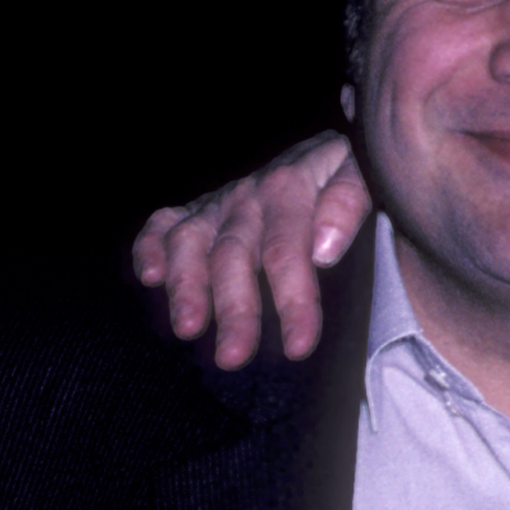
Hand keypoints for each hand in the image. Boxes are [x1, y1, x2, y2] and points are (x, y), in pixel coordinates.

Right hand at [132, 134, 371, 369]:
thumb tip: (324, 248)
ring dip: (185, 286)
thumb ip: (350, 200)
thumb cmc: (345, 174)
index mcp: (288, 189)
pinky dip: (149, 247)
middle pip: (233, 256)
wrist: (321, 153)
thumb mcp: (360, 172)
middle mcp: (246, 197)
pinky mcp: (198, 212)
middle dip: (233, 309)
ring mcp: (218, 205)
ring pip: (190, 243)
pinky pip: (164, 224)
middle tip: (233, 357)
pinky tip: (149, 278)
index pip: (287, 251)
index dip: (292, 300)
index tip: (298, 347)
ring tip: (187, 329)